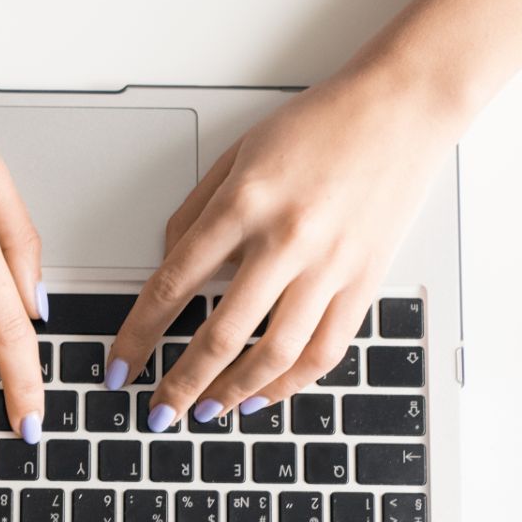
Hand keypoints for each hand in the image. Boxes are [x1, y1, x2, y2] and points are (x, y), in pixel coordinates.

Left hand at [106, 67, 461, 426]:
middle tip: (159, 411)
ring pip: (274, 355)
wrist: (401, 109)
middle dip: (182, 384)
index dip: (139, 335)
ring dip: (234, 394)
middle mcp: (285, 240)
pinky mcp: (365, 281)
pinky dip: (290, 384)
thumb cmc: (320, 125)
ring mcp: (329, 266)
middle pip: (220, 334)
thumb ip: (196, 212)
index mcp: (243, 204)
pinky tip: (264, 396)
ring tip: (207, 413)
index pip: (172, 285)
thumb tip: (168, 266)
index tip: (121, 366)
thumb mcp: (238, 154)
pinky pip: (325, 351)